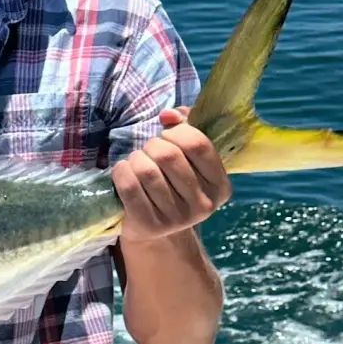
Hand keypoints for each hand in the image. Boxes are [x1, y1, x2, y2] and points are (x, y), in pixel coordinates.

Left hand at [113, 107, 231, 244]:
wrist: (157, 228)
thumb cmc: (173, 183)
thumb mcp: (188, 159)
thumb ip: (184, 127)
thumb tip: (167, 115)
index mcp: (220, 186)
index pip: (198, 144)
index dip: (177, 132)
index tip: (167, 135)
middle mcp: (203, 205)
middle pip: (169, 156)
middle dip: (153, 145)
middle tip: (149, 151)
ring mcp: (177, 218)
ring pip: (147, 171)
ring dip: (136, 158)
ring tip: (136, 162)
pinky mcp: (150, 225)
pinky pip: (130, 187)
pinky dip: (121, 171)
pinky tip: (124, 171)